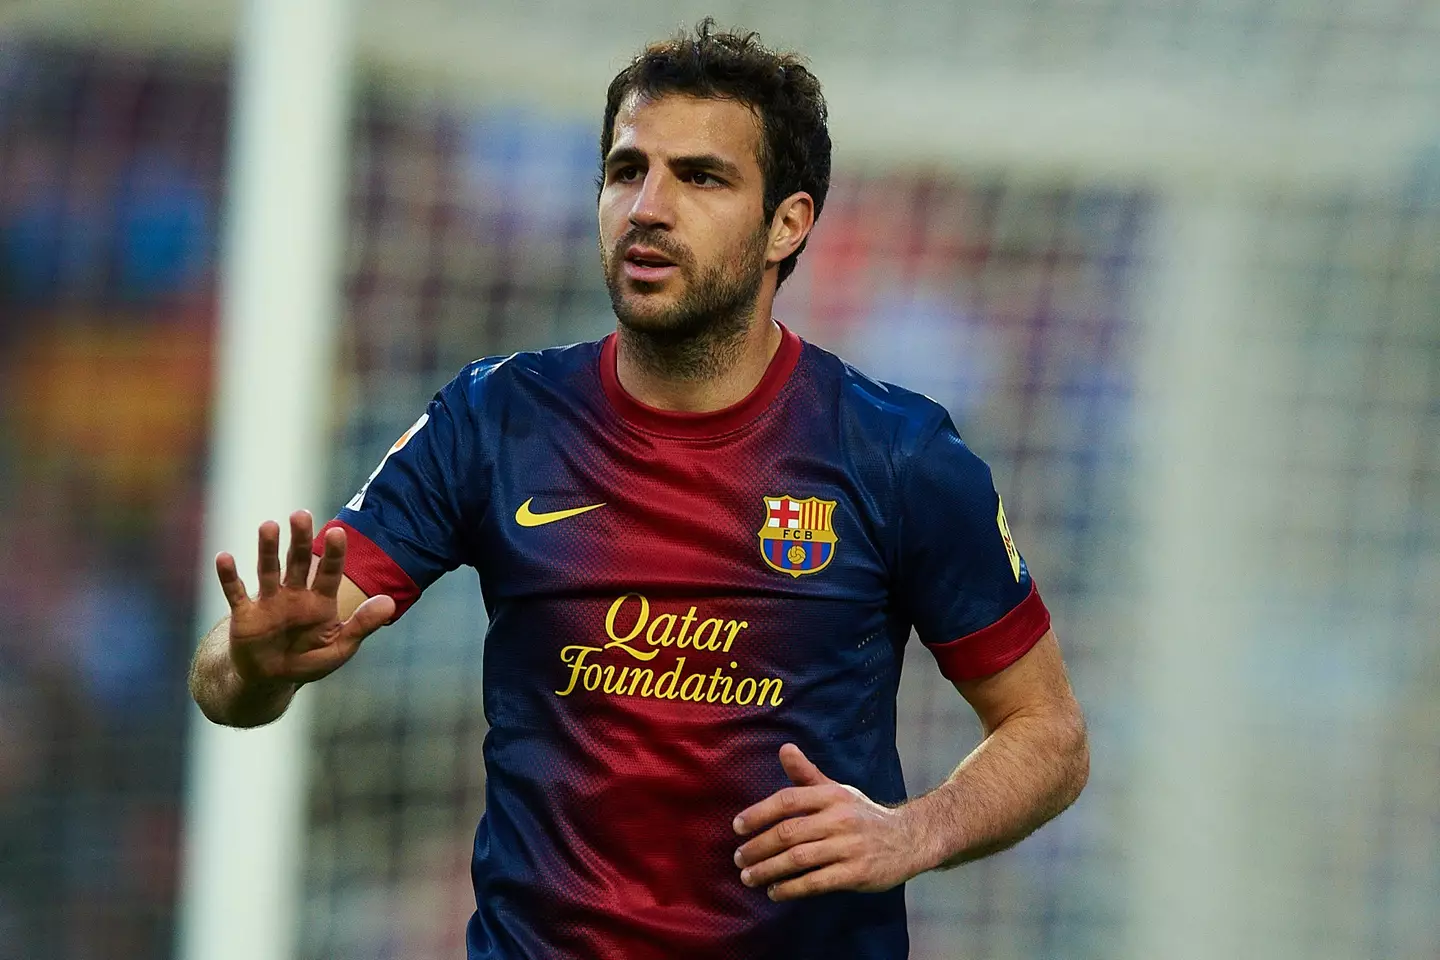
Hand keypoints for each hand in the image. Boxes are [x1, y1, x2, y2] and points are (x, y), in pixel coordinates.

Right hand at [215, 510, 393, 688]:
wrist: (269, 680)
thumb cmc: (307, 661)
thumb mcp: (339, 648)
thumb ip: (362, 626)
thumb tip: (390, 603)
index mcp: (321, 601)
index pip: (330, 572)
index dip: (334, 553)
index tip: (338, 532)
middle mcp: (295, 594)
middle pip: (298, 561)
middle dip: (300, 539)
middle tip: (301, 515)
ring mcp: (269, 602)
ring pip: (268, 569)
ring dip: (267, 549)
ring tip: (268, 526)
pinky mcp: (244, 614)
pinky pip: (235, 592)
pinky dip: (229, 577)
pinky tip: (224, 557)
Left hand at [732, 743, 927, 900]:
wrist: (908, 839)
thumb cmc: (863, 814)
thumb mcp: (837, 790)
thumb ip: (807, 775)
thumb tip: (784, 748)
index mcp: (832, 795)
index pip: (788, 800)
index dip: (758, 813)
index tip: (737, 827)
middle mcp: (840, 818)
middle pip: (788, 832)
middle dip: (758, 847)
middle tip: (739, 858)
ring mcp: (849, 847)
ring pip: (798, 859)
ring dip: (768, 870)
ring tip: (749, 877)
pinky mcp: (857, 873)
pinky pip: (816, 882)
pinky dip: (791, 888)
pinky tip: (775, 891)